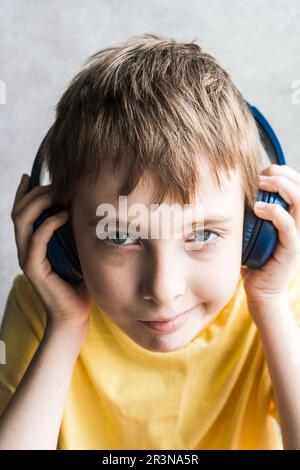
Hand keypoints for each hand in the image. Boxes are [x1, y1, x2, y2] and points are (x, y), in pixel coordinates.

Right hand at [11, 173, 90, 330]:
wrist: (74, 315)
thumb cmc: (78, 284)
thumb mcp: (76, 252)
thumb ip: (73, 233)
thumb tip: (86, 209)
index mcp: (33, 244)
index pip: (21, 213)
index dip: (23, 193)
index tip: (31, 175)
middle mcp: (26, 249)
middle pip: (19, 212)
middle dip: (35, 193)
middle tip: (54, 184)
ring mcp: (28, 259)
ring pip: (23, 222)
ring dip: (39, 203)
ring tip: (57, 193)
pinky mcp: (35, 269)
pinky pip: (37, 240)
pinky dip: (49, 224)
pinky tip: (64, 215)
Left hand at [241, 164, 299, 306]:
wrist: (260, 290)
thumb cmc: (252, 259)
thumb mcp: (250, 229)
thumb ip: (247, 212)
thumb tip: (227, 192)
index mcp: (290, 215)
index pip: (296, 184)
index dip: (281, 172)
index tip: (260, 171)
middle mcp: (298, 222)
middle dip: (282, 174)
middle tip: (260, 176)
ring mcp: (297, 234)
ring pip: (299, 201)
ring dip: (281, 187)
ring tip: (261, 185)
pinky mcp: (291, 248)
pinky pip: (289, 225)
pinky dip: (275, 212)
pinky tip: (258, 208)